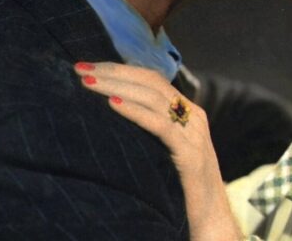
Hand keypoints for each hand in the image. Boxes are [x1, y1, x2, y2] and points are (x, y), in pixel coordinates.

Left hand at [75, 62, 241, 240]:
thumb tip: (111, 117)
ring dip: (118, 87)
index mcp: (187, 113)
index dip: (119, 70)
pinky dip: (136, 113)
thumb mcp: (165, 154)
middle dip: (113, 72)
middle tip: (80, 69)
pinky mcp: (191, 155)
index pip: (152, 79)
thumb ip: (150, 133)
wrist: (211, 223)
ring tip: (89, 83)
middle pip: (151, 82)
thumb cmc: (182, 191)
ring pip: (155, 98)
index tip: (87, 67)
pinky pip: (161, 126)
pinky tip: (112, 105)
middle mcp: (193, 116)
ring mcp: (194, 134)